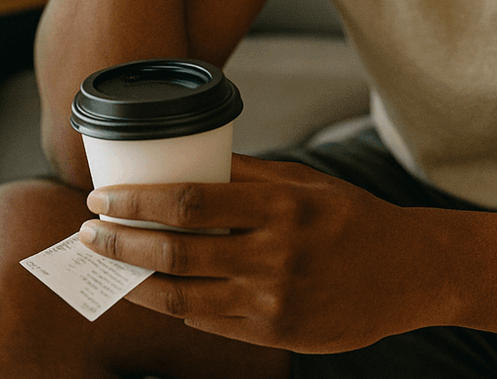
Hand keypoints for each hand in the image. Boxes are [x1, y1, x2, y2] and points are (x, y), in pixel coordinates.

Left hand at [76, 154, 431, 352]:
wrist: (409, 273)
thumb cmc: (351, 218)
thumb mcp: (304, 182)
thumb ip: (246, 175)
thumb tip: (183, 161)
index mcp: (280, 206)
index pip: (189, 201)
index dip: (137, 202)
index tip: (101, 198)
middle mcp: (275, 255)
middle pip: (176, 252)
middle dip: (120, 243)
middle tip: (87, 233)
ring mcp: (274, 300)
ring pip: (183, 296)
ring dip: (135, 282)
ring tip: (108, 267)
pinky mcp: (277, 334)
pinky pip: (209, 323)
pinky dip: (173, 306)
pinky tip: (151, 292)